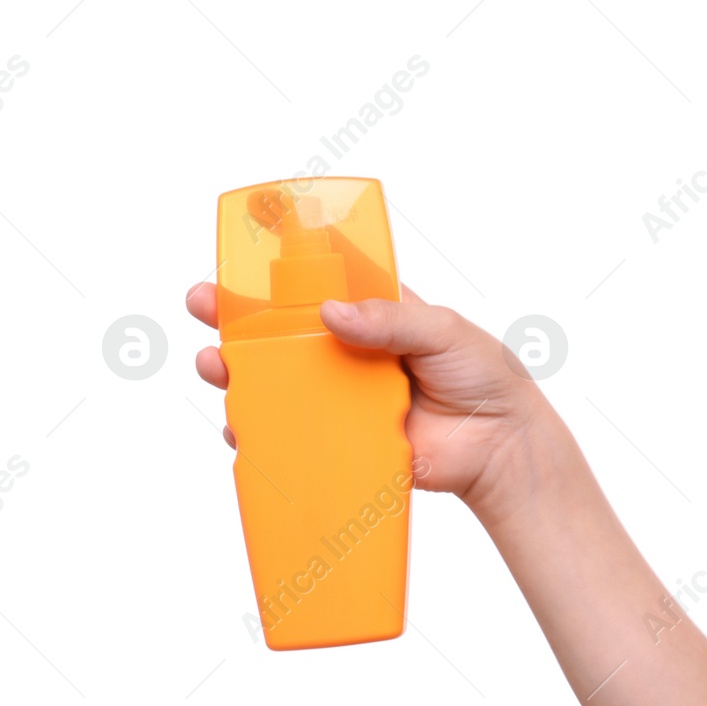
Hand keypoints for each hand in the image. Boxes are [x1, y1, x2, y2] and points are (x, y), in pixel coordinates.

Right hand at [186, 281, 547, 510]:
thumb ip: (391, 320)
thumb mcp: (444, 331)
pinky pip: (292, 436)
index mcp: (378, 313)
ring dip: (238, 372)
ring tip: (214, 362)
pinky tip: (240, 425)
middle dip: (238, 319)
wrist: (502, 447)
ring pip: (280, 382)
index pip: (323, 284)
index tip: (240, 258)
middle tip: (204, 305)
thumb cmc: (484, 376)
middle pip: (285, 332)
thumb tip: (330, 314)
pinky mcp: (343, 441)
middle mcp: (353, 352)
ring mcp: (344, 397)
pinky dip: (260, 432)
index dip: (281, 271)